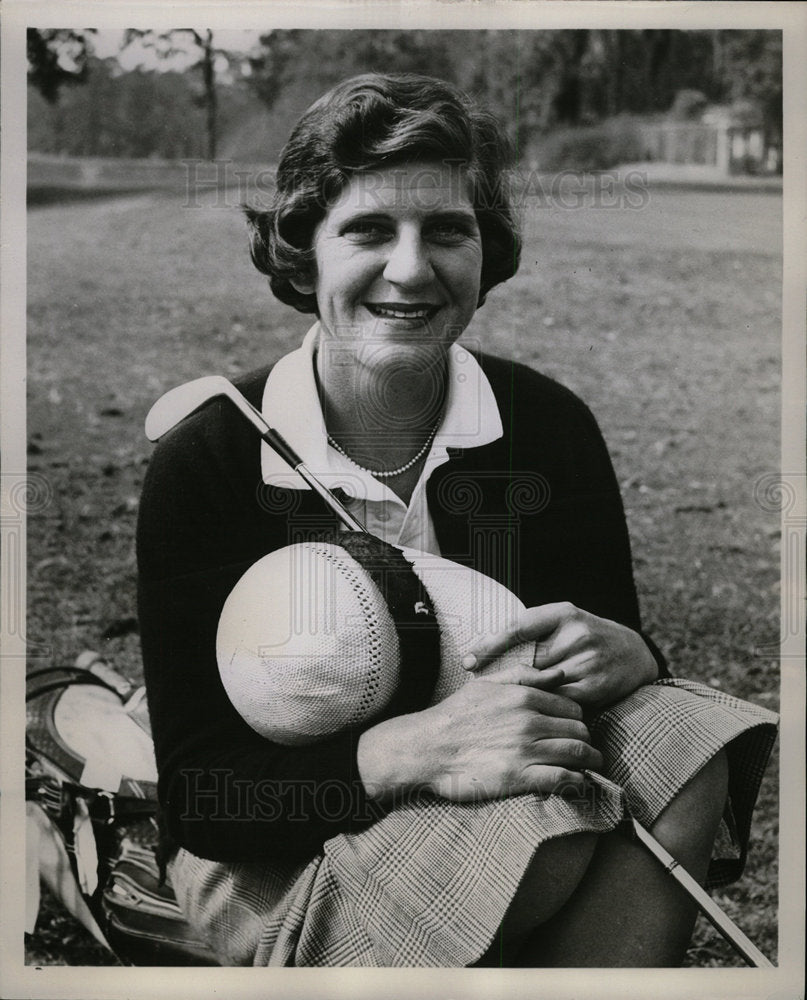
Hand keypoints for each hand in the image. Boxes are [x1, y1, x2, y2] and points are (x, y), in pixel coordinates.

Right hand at [357, 671, 602, 803]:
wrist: (428, 747)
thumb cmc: (456, 714)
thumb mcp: (486, 684)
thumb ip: (524, 676)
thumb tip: (559, 673)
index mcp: (523, 697)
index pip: (572, 707)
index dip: (578, 719)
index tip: (575, 728)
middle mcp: (529, 721)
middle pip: (579, 730)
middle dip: (587, 740)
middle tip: (587, 749)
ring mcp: (525, 749)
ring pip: (577, 753)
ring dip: (590, 761)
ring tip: (592, 766)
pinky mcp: (519, 777)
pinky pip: (562, 778)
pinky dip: (577, 781)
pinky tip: (578, 783)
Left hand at [463, 602, 657, 712]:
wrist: (634, 654)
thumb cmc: (585, 637)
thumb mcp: (563, 622)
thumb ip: (532, 630)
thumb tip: (486, 648)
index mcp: (563, 613)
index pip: (518, 627)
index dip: (490, 645)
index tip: (468, 661)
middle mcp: (575, 635)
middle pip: (526, 660)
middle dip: (501, 675)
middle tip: (474, 688)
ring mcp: (586, 661)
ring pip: (539, 684)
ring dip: (518, 695)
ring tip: (494, 705)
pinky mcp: (593, 687)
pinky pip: (557, 701)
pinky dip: (541, 707)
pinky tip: (526, 714)